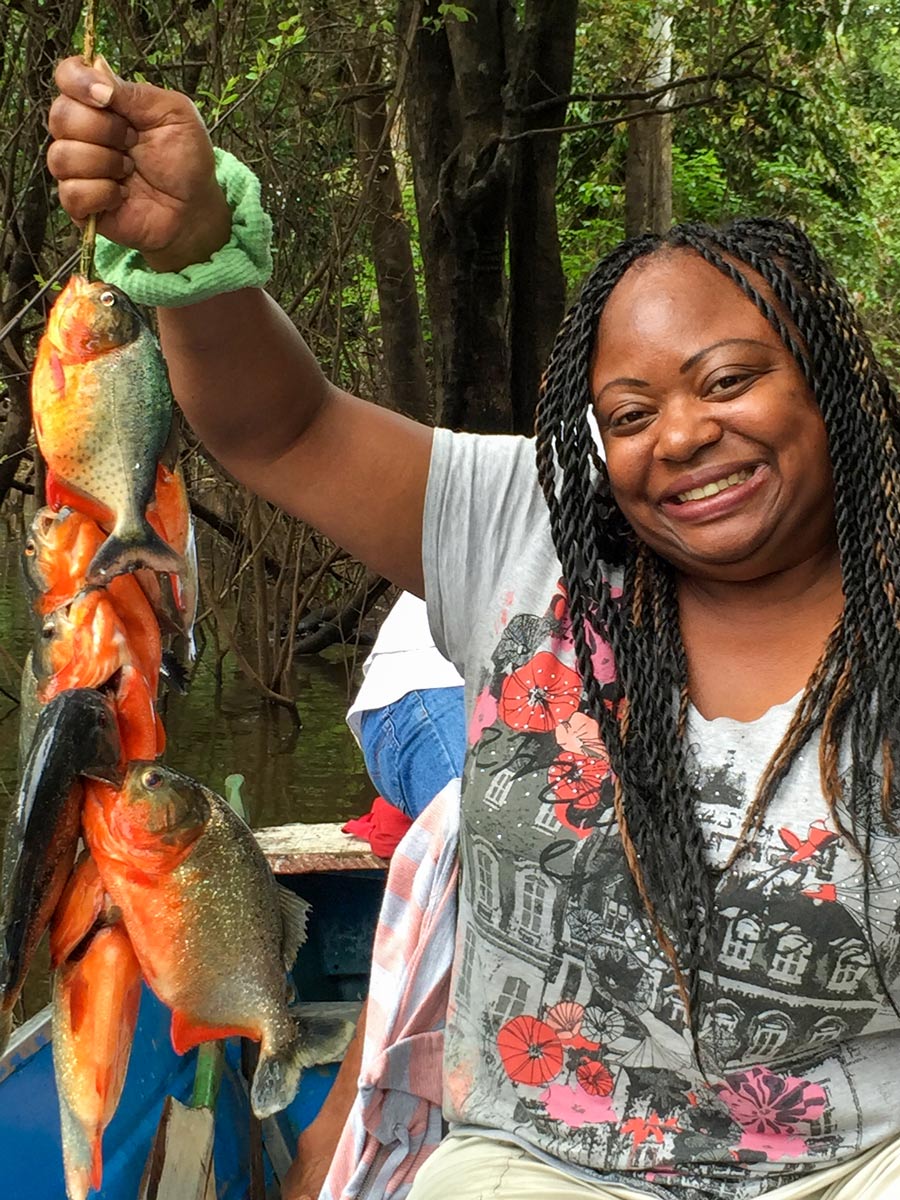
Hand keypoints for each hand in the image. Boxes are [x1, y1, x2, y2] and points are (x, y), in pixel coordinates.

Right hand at [48, 55, 231, 270]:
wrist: (193, 208)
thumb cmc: (186, 159)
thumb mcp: (173, 113)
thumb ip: (134, 92)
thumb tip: (96, 71)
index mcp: (102, 103)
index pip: (66, 77)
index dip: (78, 82)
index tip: (106, 98)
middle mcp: (82, 132)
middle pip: (60, 116)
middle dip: (103, 130)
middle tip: (133, 142)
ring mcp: (77, 168)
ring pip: (62, 157)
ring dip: (104, 163)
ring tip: (129, 170)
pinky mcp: (79, 203)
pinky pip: (71, 193)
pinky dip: (102, 194)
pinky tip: (121, 195)